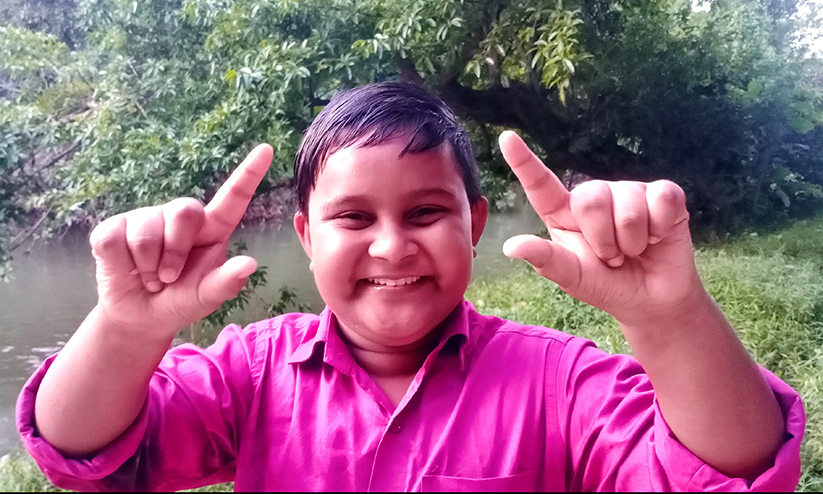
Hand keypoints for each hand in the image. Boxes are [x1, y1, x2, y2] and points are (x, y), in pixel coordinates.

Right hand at [88, 144, 273, 337]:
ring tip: (151, 278)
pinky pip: (115, 241)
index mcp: (211, 230)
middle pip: (184, 211)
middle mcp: (179, 217)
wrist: (140, 316)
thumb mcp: (205, 298)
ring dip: (148, 267)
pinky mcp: (113, 228)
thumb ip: (225, 283)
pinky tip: (127, 269)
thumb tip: (249, 264)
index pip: (233, 197)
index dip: (249, 174)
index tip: (266, 150)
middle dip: (175, 252)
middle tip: (169, 278)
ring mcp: (145, 218)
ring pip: (146, 233)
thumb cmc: (180, 300)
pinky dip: (122, 265)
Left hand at [498, 131, 703, 328]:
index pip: (540, 185)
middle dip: (604, 240)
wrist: (651, 299)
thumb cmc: (606, 284)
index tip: (507, 138)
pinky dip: (661, 227)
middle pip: (591, 200)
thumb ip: (546, 260)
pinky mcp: (663, 194)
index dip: (524, 161)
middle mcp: (595, 196)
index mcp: (563, 214)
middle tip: (613, 258)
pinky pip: (662, 199)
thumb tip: (511, 247)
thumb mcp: (573, 277)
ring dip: (633, 241)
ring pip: (629, 206)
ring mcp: (629, 192)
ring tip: (634, 250)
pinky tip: (658, 236)